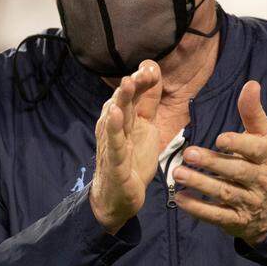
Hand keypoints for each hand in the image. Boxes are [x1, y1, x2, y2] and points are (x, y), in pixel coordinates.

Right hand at [90, 61, 162, 233]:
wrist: (119, 197)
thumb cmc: (131, 159)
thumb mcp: (145, 126)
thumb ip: (148, 101)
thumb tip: (153, 70)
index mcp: (123, 117)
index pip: (133, 94)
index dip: (142, 80)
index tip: (152, 68)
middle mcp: (114, 127)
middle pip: (123, 101)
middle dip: (132, 85)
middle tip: (142, 71)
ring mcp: (113, 144)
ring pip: (116, 119)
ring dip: (121, 100)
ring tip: (127, 83)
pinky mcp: (115, 163)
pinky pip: (114, 144)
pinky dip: (113, 129)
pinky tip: (114, 114)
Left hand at [172, 80, 266, 245]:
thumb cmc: (260, 161)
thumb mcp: (262, 136)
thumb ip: (252, 112)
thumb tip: (251, 83)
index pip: (256, 149)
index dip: (239, 144)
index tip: (219, 138)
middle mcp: (261, 180)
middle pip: (237, 171)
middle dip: (212, 163)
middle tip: (187, 153)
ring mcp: (249, 202)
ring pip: (225, 194)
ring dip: (200, 184)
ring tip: (177, 174)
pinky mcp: (236, 221)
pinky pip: (217, 216)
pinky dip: (198, 208)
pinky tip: (180, 198)